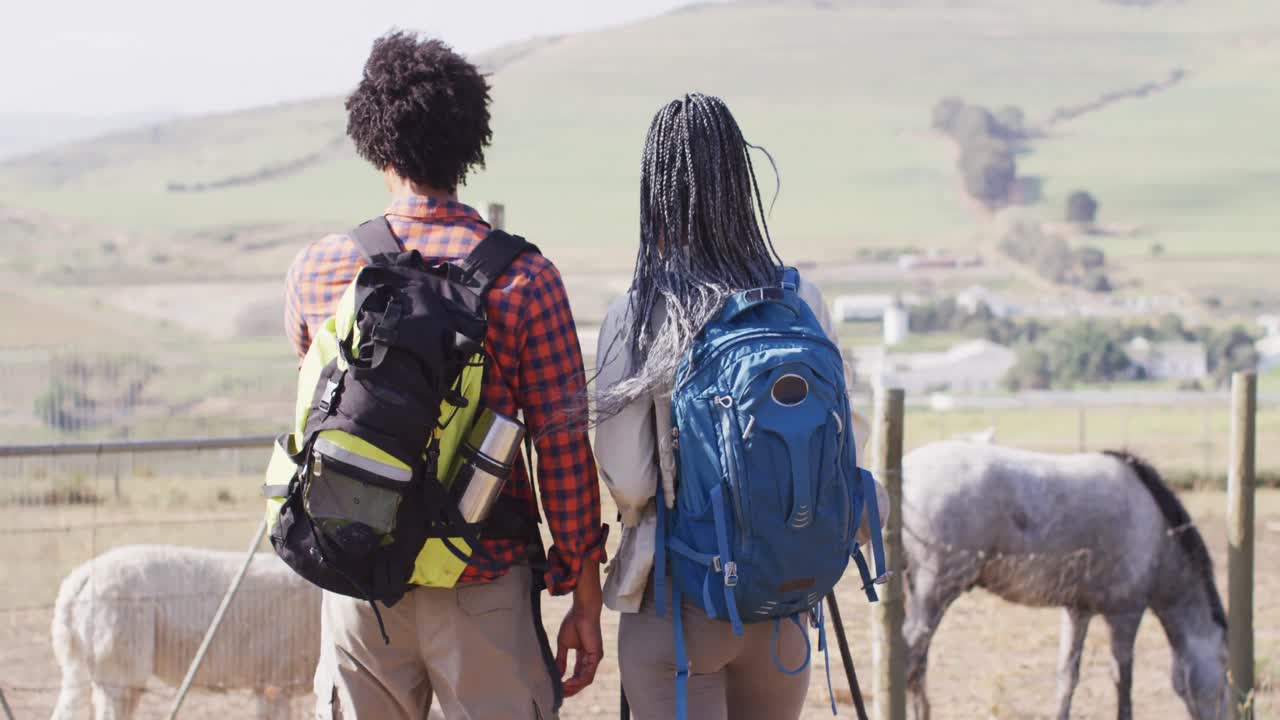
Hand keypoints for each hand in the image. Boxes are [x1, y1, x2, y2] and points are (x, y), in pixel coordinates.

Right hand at [556, 564, 603, 697]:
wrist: (582, 610)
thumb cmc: (573, 622)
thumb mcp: (564, 644)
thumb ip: (561, 659)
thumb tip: (558, 674)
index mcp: (584, 655)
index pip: (577, 674)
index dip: (568, 683)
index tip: (558, 688)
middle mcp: (591, 659)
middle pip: (582, 680)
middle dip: (571, 688)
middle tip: (559, 694)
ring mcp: (595, 658)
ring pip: (586, 680)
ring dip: (574, 687)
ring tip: (562, 690)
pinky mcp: (596, 656)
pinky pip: (588, 674)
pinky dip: (578, 681)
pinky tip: (568, 683)